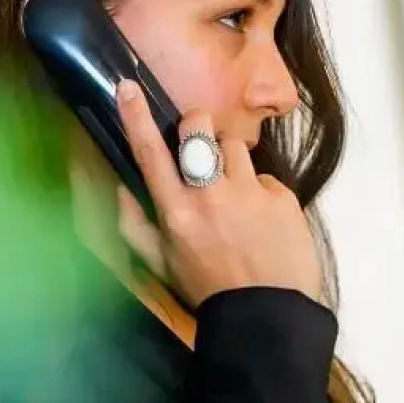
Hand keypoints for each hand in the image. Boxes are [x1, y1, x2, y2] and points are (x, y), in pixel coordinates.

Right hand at [116, 79, 323, 306]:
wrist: (267, 315)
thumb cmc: (208, 289)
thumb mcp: (160, 264)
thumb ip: (134, 224)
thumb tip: (121, 186)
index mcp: (175, 213)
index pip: (150, 154)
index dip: (137, 117)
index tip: (128, 86)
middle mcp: (210, 197)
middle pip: (200, 128)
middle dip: (199, 124)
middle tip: (201, 140)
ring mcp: (249, 194)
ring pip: (236, 147)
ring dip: (233, 163)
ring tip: (237, 196)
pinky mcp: (283, 198)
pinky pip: (267, 178)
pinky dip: (263, 193)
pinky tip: (263, 221)